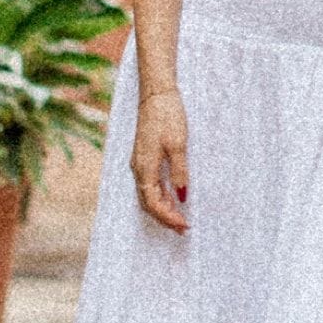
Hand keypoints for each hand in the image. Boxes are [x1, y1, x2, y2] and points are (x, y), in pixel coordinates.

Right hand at [131, 81, 189, 232]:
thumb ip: (179, 172)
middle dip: (165, 218)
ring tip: (179, 218)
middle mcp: (138, 169)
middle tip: (183, 228)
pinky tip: (173, 198)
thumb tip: (182, 196)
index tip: (184, 226)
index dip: (168, 218)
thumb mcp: (178, 145)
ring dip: (163, 208)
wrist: (156, 94)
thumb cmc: (167, 116)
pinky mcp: (144, 156)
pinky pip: (150, 184)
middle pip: (148, 203)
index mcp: (144, 168)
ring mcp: (139, 163)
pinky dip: (160, 195)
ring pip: (148, 195)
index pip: (153, 204)